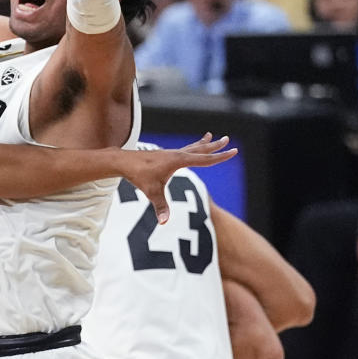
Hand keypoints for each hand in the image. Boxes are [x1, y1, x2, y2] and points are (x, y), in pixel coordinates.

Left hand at [119, 133, 236, 223]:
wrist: (123, 162)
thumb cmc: (138, 176)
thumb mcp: (151, 192)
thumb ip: (160, 207)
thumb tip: (164, 222)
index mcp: (178, 160)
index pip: (204, 159)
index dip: (220, 157)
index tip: (233, 151)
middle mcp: (176, 154)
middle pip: (200, 150)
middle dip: (215, 146)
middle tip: (228, 139)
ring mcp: (170, 153)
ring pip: (192, 148)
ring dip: (203, 144)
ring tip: (212, 136)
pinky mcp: (165, 155)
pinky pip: (183, 150)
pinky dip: (192, 147)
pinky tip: (192, 149)